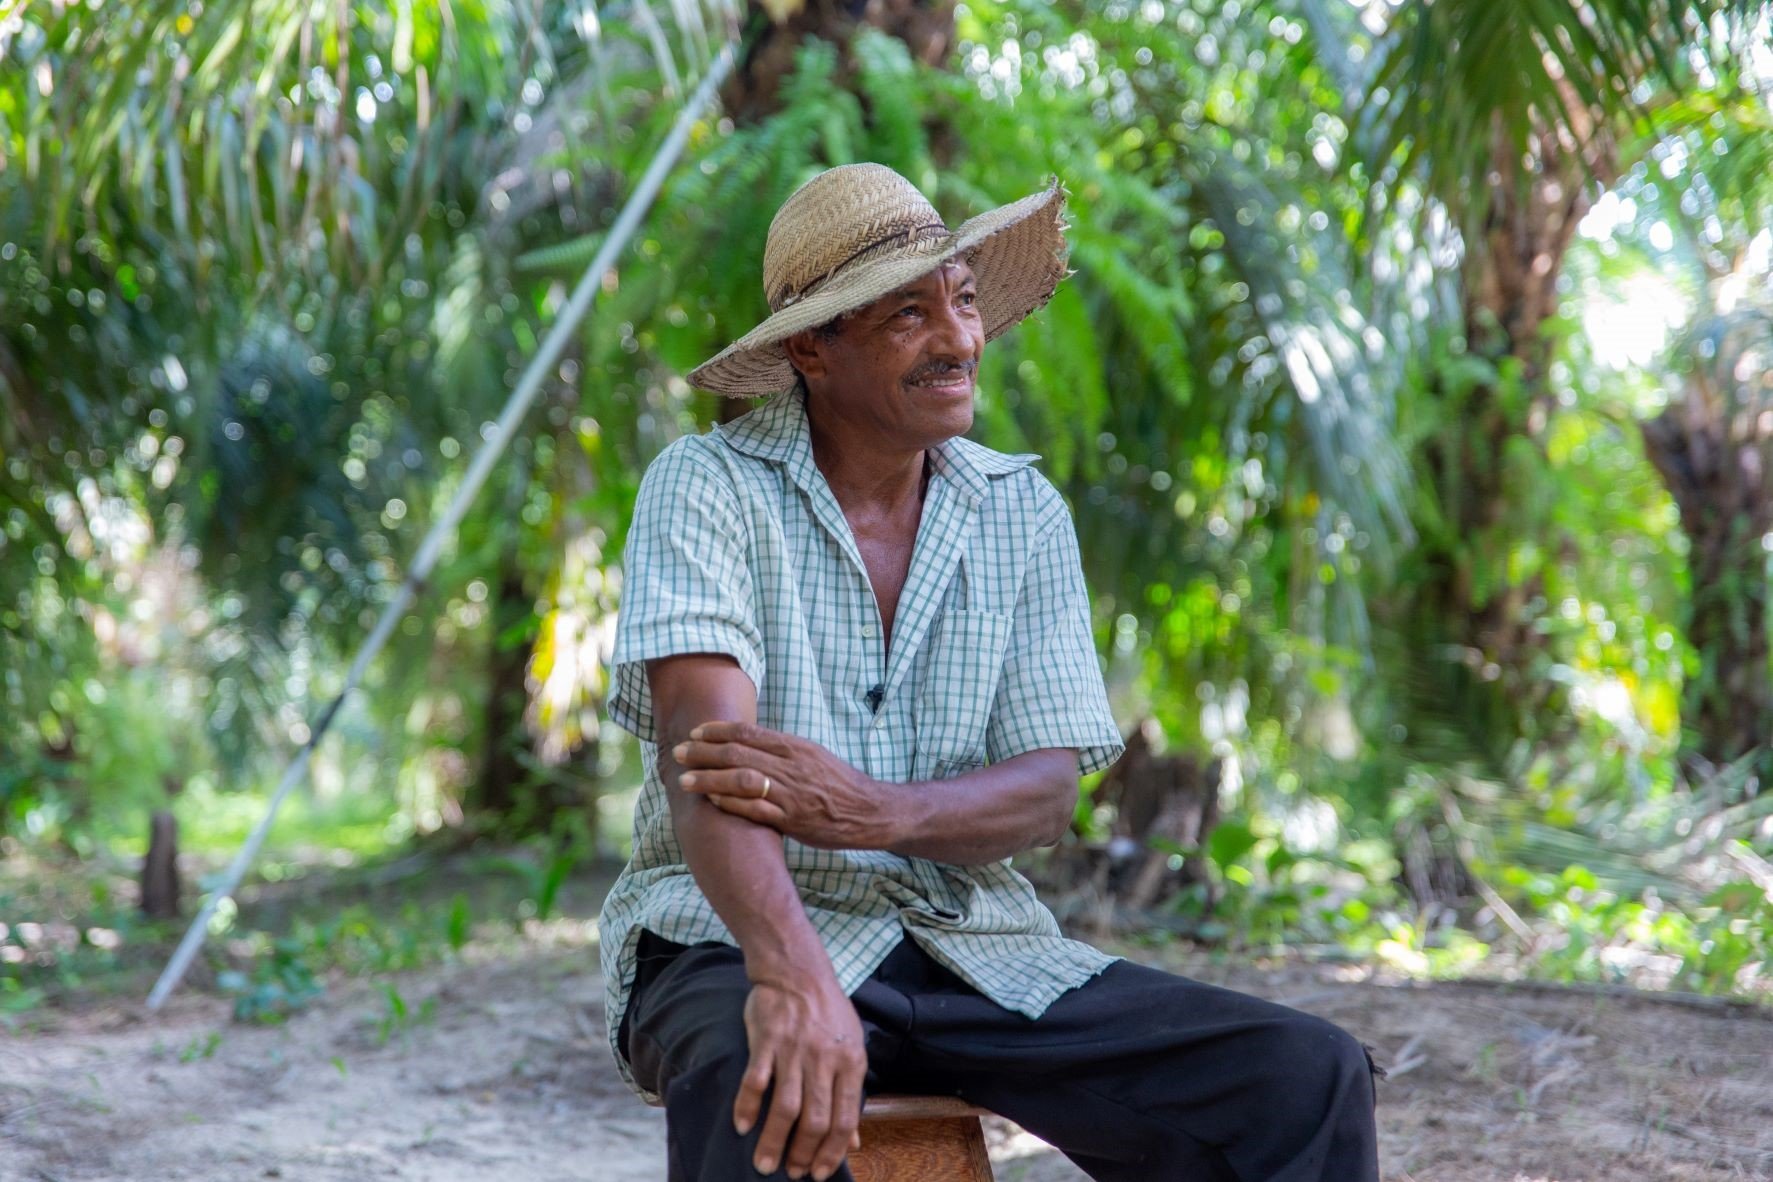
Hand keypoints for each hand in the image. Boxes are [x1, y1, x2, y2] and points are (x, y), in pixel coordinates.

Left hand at [673, 721, 890, 848]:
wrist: (869, 811)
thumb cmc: (838, 783)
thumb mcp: (813, 755)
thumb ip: (782, 749)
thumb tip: (749, 742)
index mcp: (794, 747)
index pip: (748, 732)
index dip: (717, 732)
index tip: (696, 733)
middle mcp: (791, 766)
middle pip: (738, 753)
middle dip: (703, 753)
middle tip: (679, 753)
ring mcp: (790, 794)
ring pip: (741, 780)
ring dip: (709, 779)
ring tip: (685, 780)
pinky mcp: (792, 820)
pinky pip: (755, 810)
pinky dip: (730, 805)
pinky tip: (711, 802)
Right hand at [737, 975, 866, 1180]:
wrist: (798, 971)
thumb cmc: (828, 1012)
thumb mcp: (851, 1048)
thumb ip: (850, 1094)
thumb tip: (854, 1140)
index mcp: (850, 1063)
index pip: (844, 1119)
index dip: (831, 1152)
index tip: (819, 1174)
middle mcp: (824, 1060)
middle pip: (815, 1120)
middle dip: (803, 1154)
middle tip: (791, 1173)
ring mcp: (794, 1051)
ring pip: (786, 1108)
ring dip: (774, 1141)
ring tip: (765, 1164)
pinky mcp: (767, 1041)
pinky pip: (756, 1082)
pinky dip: (749, 1108)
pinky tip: (742, 1127)